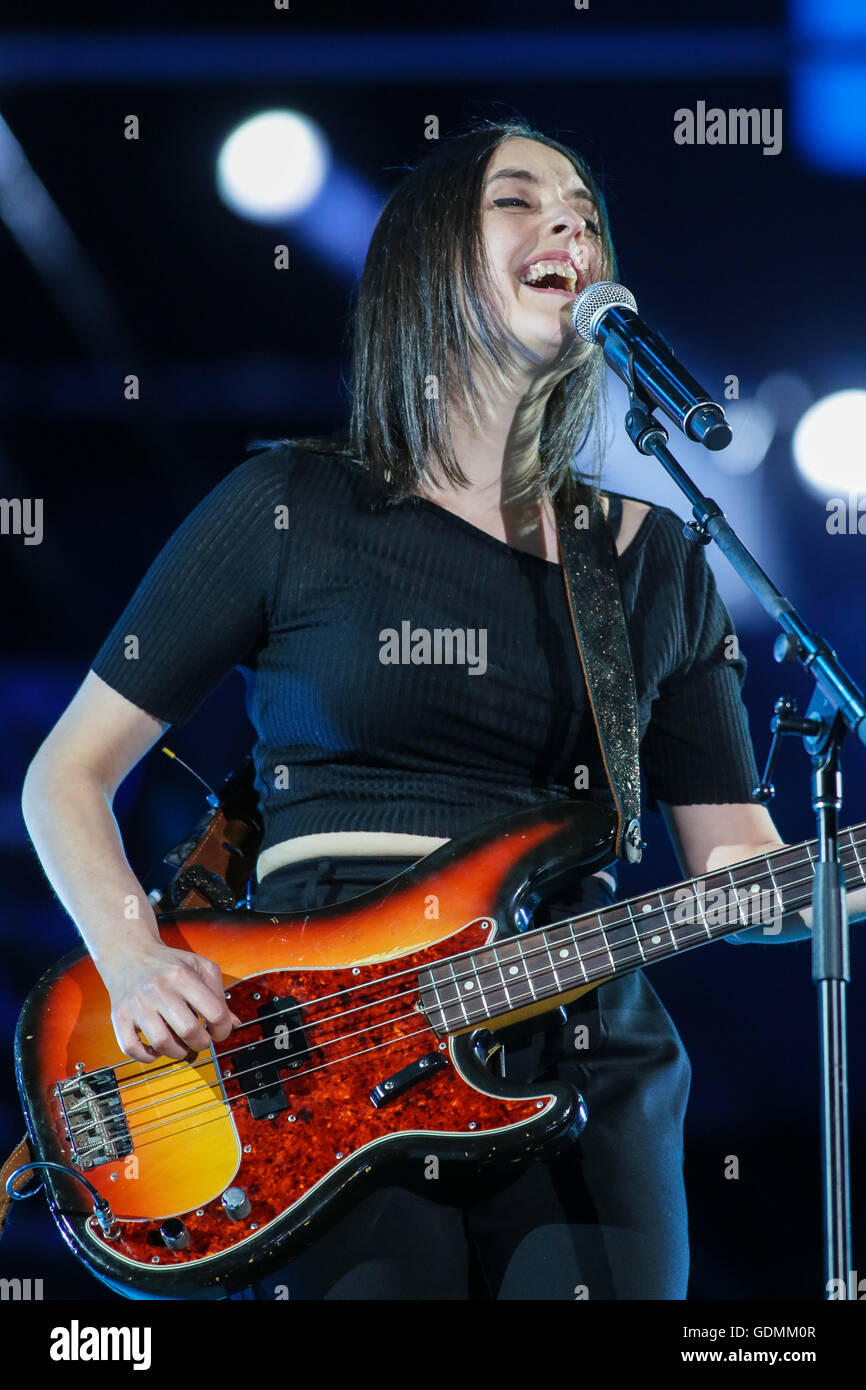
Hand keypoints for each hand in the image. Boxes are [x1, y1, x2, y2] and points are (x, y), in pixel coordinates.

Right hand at [101, 940, 241, 1061]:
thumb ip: (219, 994)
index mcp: (182, 976)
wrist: (129, 954)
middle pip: (189, 1031)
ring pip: (162, 1043)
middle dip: (202, 1043)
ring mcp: (137, 1004)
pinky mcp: (119, 1017)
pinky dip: (147, 1056)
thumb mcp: (199, 966)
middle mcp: (158, 989)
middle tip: (201, 1040)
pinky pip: (132, 1048)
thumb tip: (234, 1023)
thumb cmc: (168, 963)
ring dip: (178, 1053)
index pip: (214, 1012)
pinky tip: (156, 1049)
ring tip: (181, 1046)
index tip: (219, 1031)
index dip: (223, 1028)